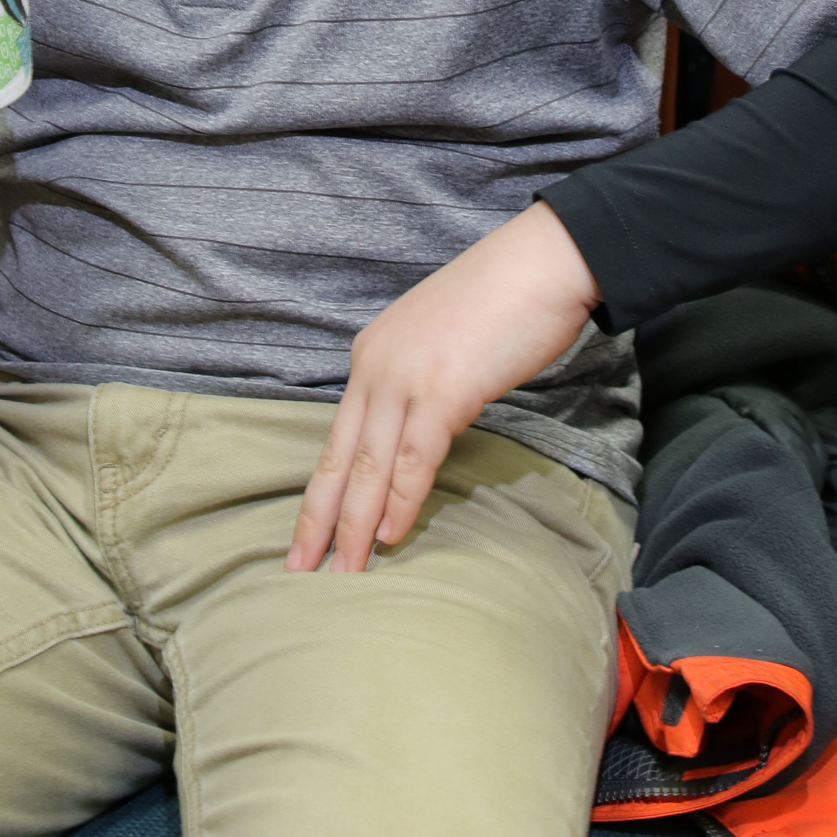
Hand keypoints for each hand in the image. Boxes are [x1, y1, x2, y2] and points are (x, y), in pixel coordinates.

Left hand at [286, 202, 599, 574]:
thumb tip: (415, 434)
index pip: (338, 436)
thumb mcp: (438, 345)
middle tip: (297, 569)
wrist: (539, 263)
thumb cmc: (501, 303)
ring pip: (370, 465)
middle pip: (338, 456)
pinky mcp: (444, 390)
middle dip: (317, 518)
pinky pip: (414, 458)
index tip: (307, 533)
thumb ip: (418, 387)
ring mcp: (406, 377)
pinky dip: (401, 501)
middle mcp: (375, 365)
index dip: (322, 490)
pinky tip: (391, 536)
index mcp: (371, 354)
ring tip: (343, 572)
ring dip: (354, 525)